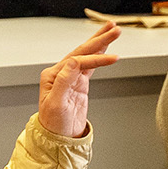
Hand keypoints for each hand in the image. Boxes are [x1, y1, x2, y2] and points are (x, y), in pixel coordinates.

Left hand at [37, 23, 121, 137]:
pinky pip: (91, 65)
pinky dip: (100, 55)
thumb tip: (72, 62)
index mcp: (52, 75)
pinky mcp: (79, 83)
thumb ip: (63, 81)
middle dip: (100, 39)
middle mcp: (61, 73)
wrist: (58, 139)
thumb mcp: (56, 104)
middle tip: (115, 29)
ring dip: (101, 42)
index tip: (113, 59)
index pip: (77, 60)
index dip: (96, 58)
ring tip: (113, 30)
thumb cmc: (53, 125)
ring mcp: (71, 77)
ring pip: (88, 55)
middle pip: (83, 51)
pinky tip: (106, 47)